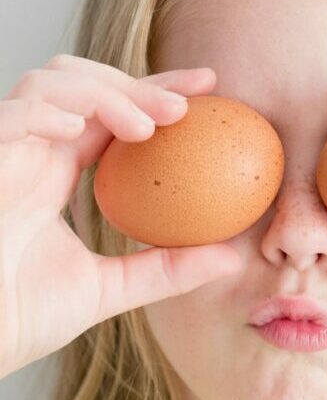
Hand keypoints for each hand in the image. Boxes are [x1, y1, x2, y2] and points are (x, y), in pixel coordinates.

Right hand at [0, 54, 241, 378]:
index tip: (208, 87)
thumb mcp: (106, 288)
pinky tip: (76, 129)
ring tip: (144, 128)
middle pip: (86, 82)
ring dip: (103, 93)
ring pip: (50, 83)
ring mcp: (5, 150)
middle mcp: (34, 151)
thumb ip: (165, 269)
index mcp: (59, 169)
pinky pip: (7, 117)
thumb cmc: (17, 317)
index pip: (114, 111)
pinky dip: (43, 112)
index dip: (157, 90)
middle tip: (186, 103)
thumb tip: (232, 258)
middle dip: (138, 84)